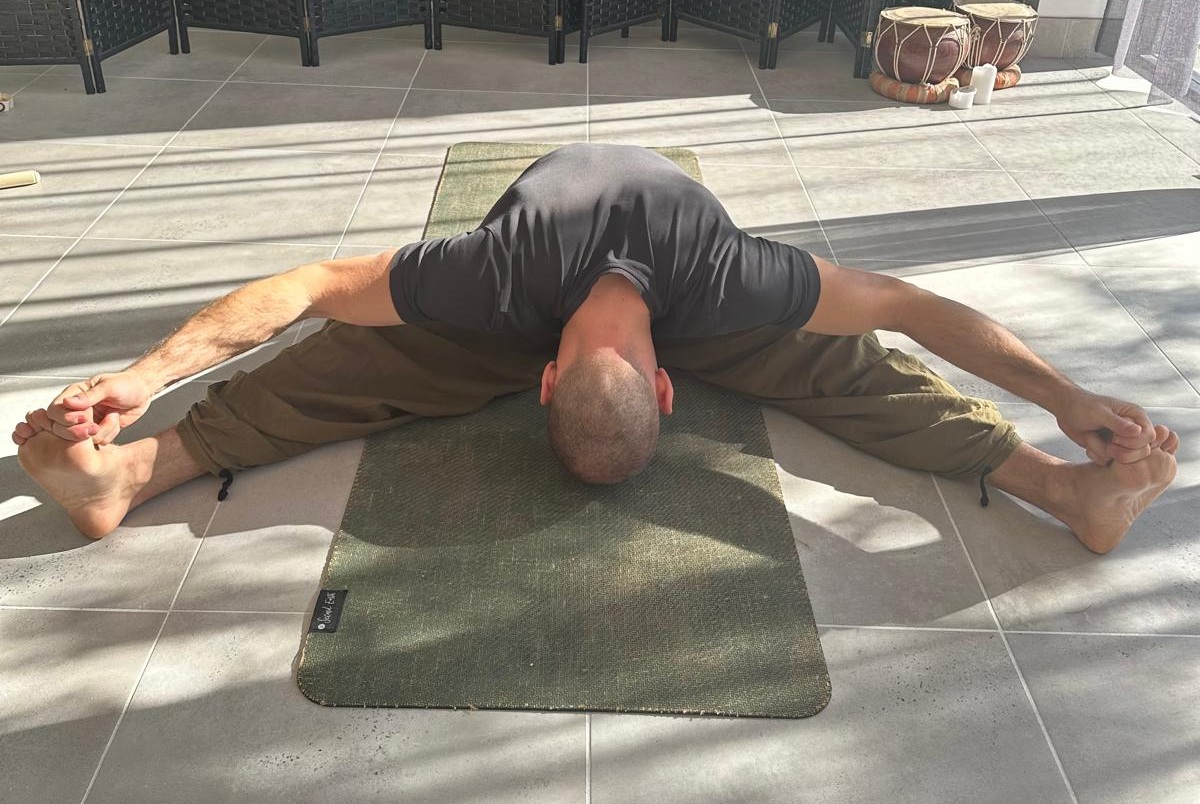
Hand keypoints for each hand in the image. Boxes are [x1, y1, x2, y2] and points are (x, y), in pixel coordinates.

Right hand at [22, 372, 153, 445]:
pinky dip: (109, 434)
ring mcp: (86, 423)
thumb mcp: (108, 386)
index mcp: (73, 395)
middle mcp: (76, 410)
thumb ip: (89, 396)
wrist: (142, 392)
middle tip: (95, 427)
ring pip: (82, 439)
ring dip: (102, 430)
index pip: (54, 411)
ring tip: (113, 416)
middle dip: (79, 431)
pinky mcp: (98, 432)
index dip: (65, 418)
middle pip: (61, 430)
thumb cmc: (125, 384)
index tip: (84, 416)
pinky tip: (116, 421)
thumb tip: (68, 402)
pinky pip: (98, 442)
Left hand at [1056, 392, 1154, 465]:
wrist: (1065, 409)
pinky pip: (1108, 462)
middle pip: (1142, 452)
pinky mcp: (1109, 448)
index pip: (1149, 437)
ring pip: (1123, 459)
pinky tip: (1088, 442)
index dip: (1134, 443)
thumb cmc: (1081, 405)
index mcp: (1135, 416)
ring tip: (1091, 438)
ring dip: (1103, 452)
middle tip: (1106, 445)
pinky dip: (1096, 455)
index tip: (1114, 438)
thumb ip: (1118, 423)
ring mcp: (1121, 440)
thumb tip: (1138, 431)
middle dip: (1120, 453)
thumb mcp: (1098, 413)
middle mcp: (1132, 429)